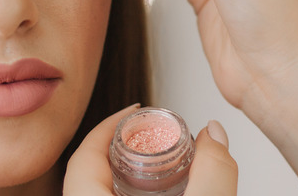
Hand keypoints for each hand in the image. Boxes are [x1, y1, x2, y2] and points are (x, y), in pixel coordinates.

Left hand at [64, 105, 237, 195]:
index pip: (83, 154)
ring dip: (123, 176)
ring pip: (96, 193)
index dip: (108, 125)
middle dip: (119, 147)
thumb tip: (214, 133)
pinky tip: (157, 194)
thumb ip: (213, 173)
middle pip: (88, 172)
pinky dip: (126, 195)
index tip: (134, 111)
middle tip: (145, 135)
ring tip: (152, 164)